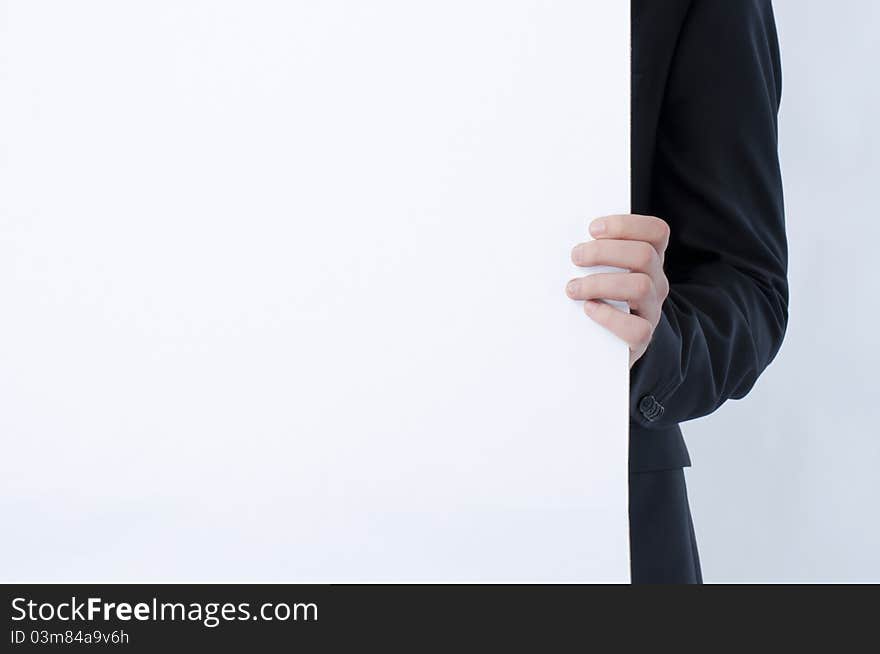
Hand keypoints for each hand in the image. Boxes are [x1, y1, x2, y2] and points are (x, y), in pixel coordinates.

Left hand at [566, 214, 670, 367]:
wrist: (600, 344)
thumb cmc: (594, 296)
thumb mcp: (597, 270)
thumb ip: (592, 254)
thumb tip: (560, 237)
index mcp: (649, 260)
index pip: (656, 232)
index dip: (626, 225)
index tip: (592, 229)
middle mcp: (656, 282)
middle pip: (644, 255)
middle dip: (604, 251)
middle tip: (575, 257)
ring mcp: (651, 310)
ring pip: (641, 287)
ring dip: (600, 283)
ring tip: (573, 288)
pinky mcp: (642, 338)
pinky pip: (636, 327)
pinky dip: (609, 316)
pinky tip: (589, 309)